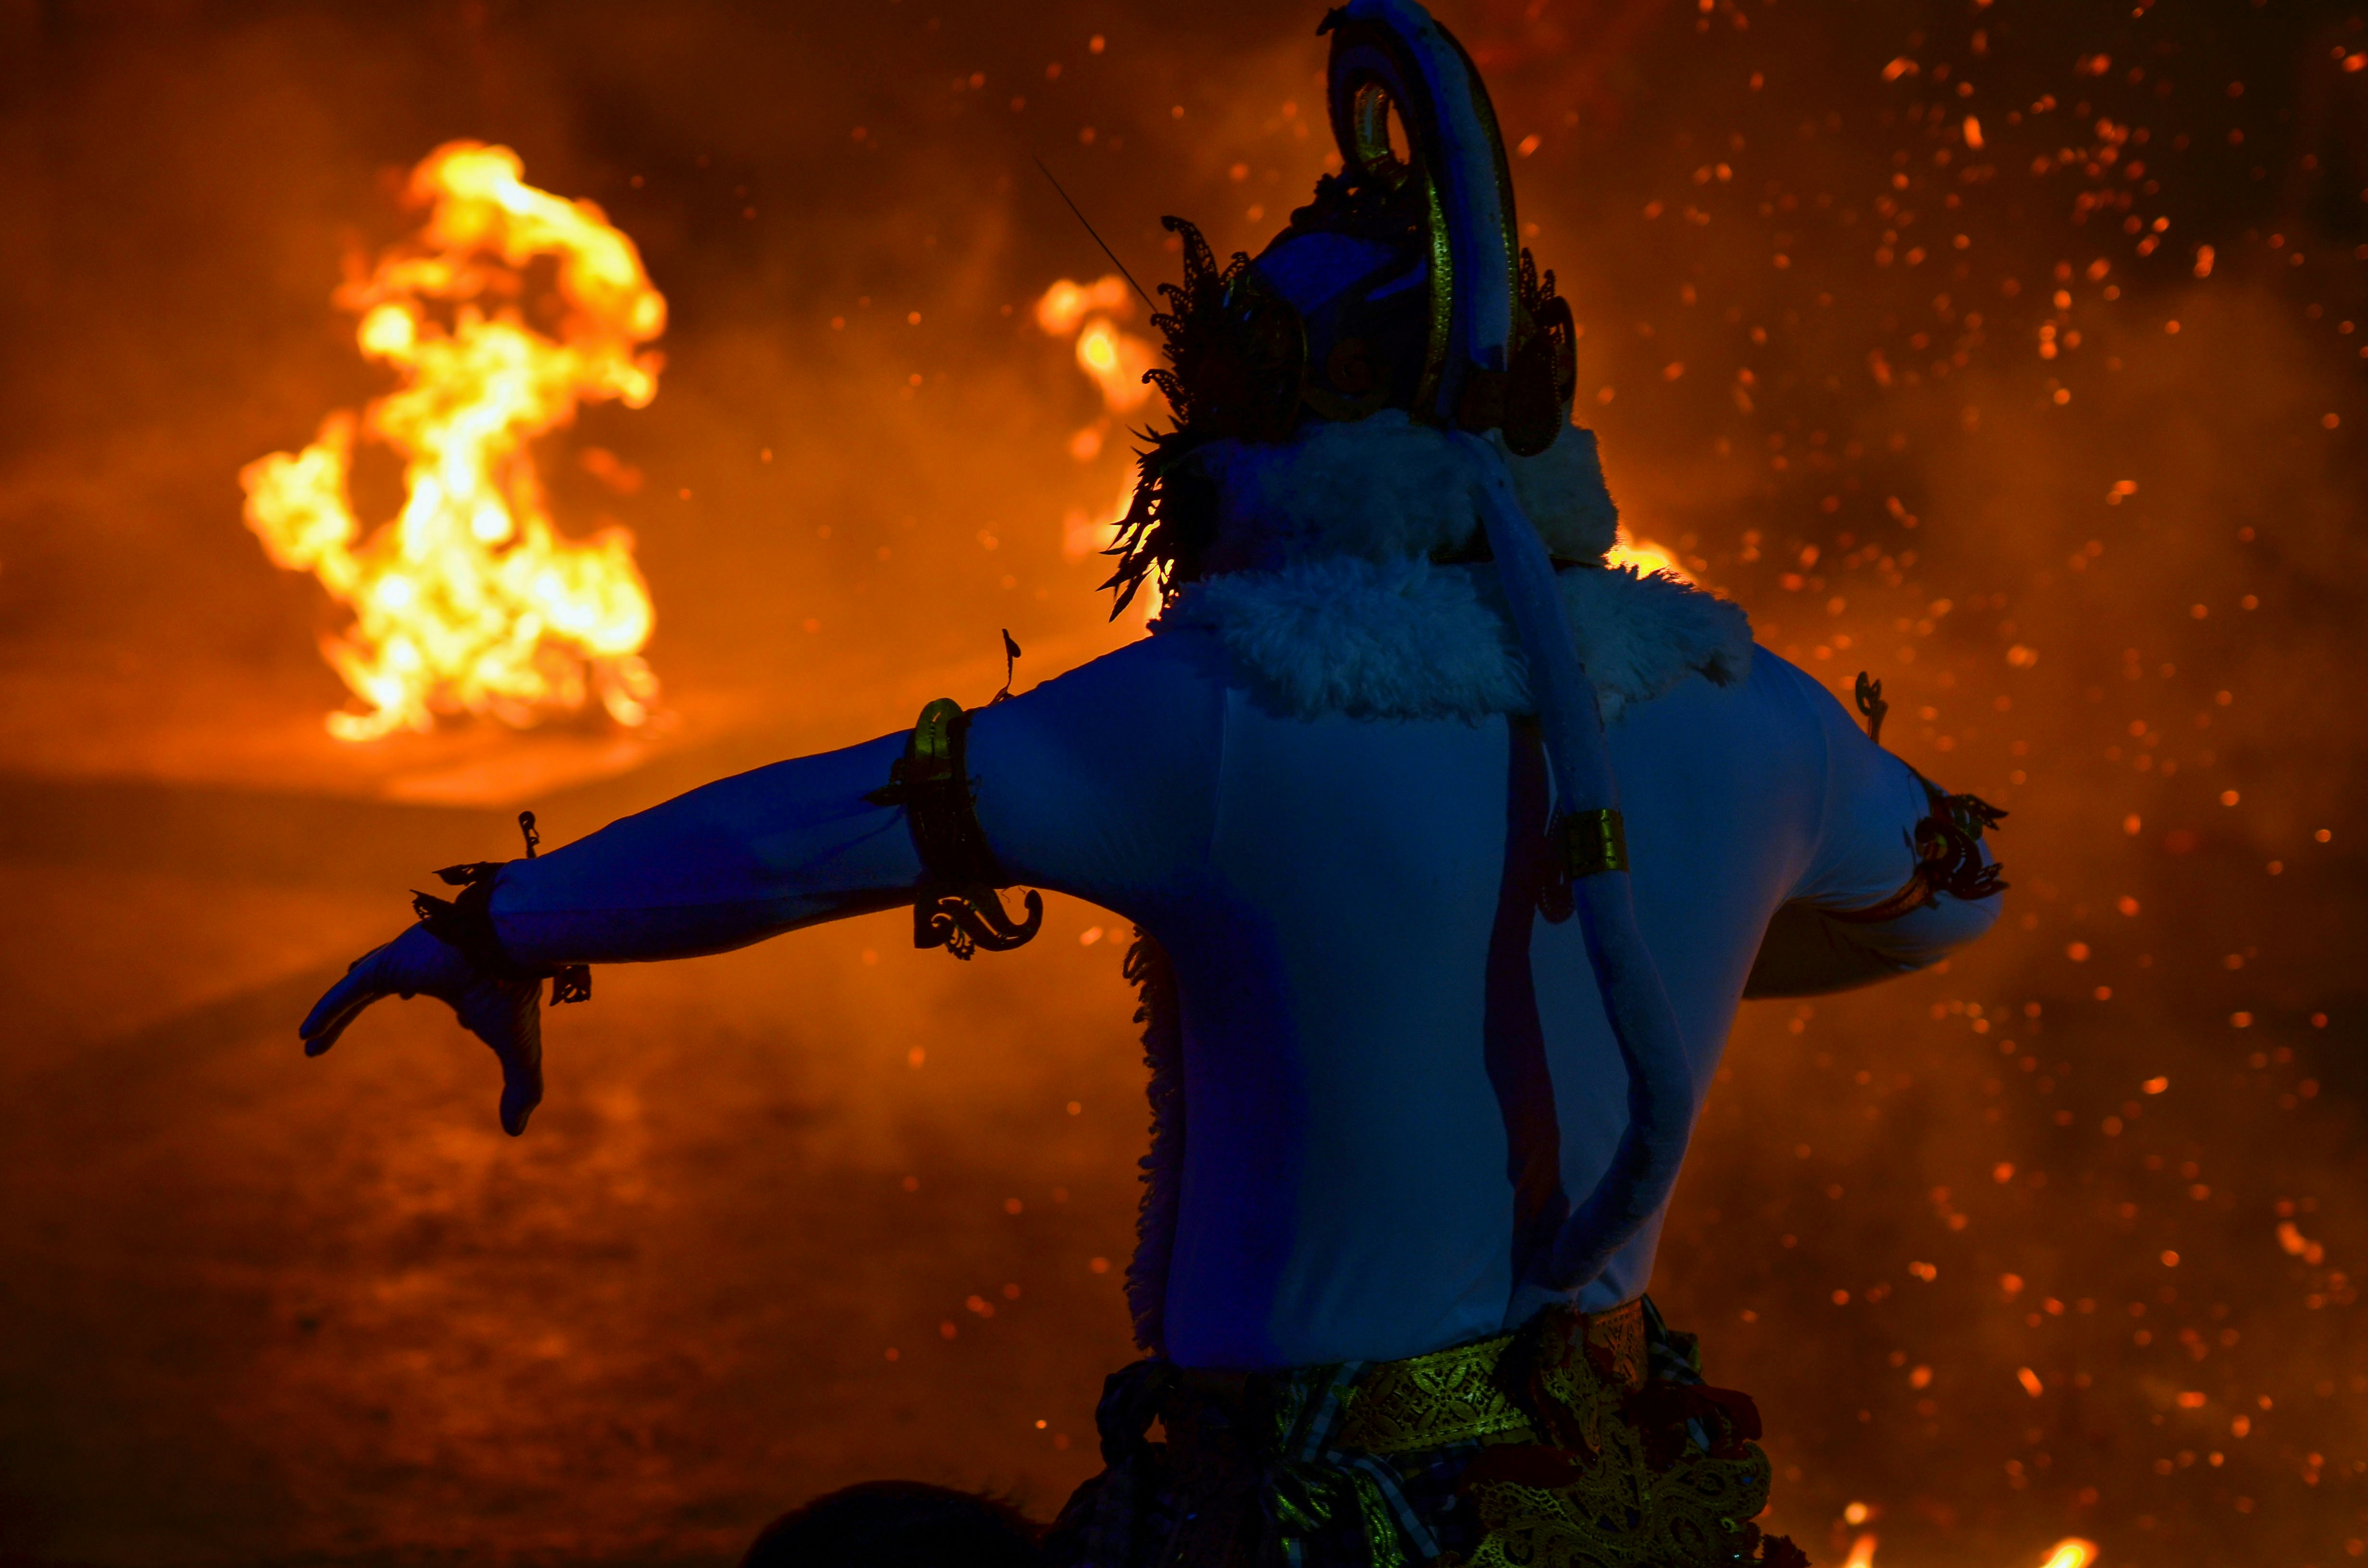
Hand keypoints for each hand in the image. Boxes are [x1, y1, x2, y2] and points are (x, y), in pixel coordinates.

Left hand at [299, 922, 547, 1134]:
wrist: (511, 945)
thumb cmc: (513, 994)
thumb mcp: (518, 1048)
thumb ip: (520, 1087)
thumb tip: (515, 1131)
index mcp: (458, 979)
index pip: (445, 991)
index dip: (456, 1008)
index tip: (466, 1021)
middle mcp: (426, 966)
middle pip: (380, 990)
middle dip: (355, 1013)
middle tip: (333, 1036)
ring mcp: (403, 961)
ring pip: (356, 991)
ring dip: (333, 1016)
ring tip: (309, 1041)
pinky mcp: (386, 963)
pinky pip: (347, 991)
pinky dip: (326, 1011)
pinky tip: (304, 1034)